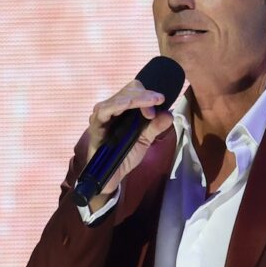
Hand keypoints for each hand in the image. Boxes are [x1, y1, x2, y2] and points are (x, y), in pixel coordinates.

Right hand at [79, 80, 174, 207]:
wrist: (112, 176)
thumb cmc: (125, 155)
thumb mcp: (144, 141)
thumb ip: (155, 127)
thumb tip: (169, 114)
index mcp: (125, 108)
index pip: (137, 91)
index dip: (149, 94)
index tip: (161, 101)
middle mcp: (113, 107)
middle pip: (129, 90)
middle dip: (145, 95)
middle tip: (158, 102)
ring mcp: (103, 114)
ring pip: (119, 98)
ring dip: (135, 98)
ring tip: (149, 102)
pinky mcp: (96, 124)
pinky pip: (104, 110)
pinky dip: (116, 106)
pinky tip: (126, 104)